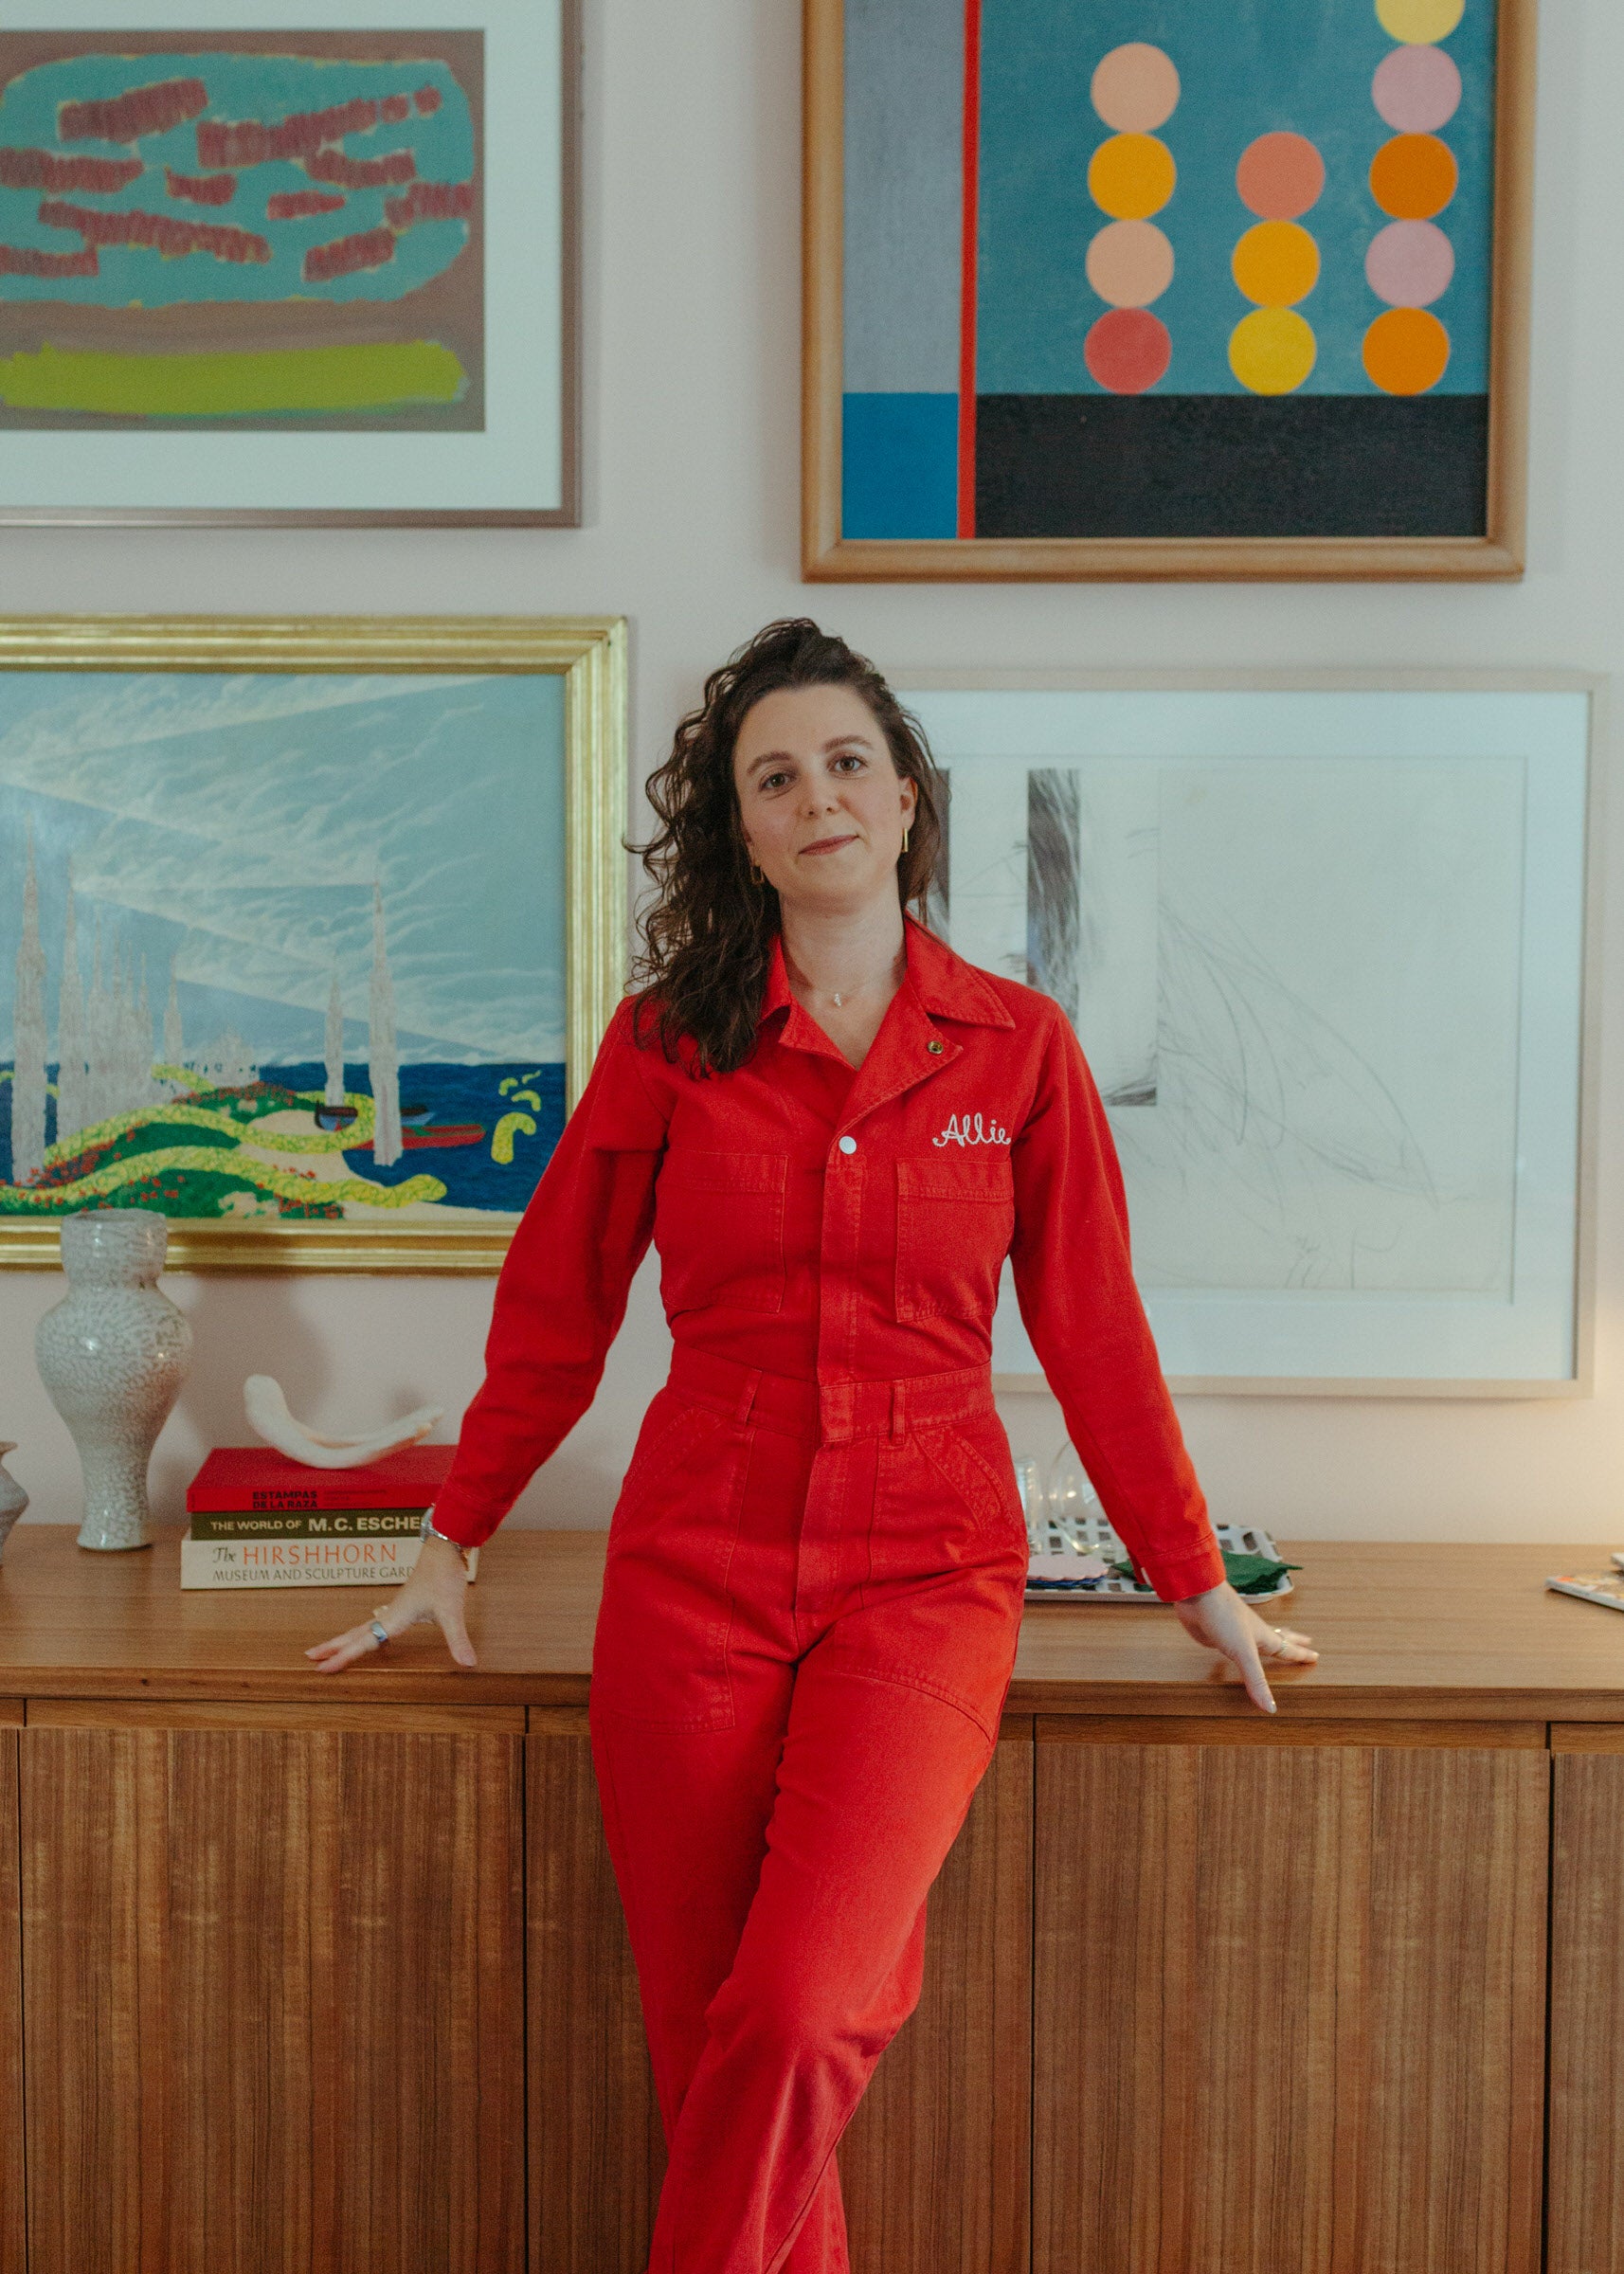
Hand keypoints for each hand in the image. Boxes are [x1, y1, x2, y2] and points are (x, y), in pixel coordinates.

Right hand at [304, 1534, 477, 1672]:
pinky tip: (372, 1629)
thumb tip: (468, 1664)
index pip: (364, 1643)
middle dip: (333, 1646)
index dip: (343, 1658)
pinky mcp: (406, 1602)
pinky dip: (367, 1630)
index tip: (322, 1669)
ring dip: (346, 1638)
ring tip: (330, 1647)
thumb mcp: (451, 1610)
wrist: (444, 1545)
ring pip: (364, 1626)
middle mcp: (391, 1613)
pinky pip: (378, 1621)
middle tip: (310, 1657)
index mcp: (395, 1617)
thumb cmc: (444, 1575)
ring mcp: (397, 1606)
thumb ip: (457, 1638)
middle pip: (355, 1633)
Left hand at [1172, 1581, 1316, 1713]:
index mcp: (1264, 1637)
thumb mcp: (1244, 1652)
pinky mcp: (1218, 1634)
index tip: (1316, 1655)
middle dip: (1293, 1640)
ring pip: (1256, 1640)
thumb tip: (1271, 1708)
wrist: (1198, 1595)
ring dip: (1268, 1642)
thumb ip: (1256, 1680)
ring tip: (1275, 1642)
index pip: (1288, 1648)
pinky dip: (1240, 1648)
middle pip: (1278, 1637)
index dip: (1301, 1654)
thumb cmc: (1225, 1617)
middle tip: (1307, 1639)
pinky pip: (1234, 1645)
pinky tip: (1234, 1647)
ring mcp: (1235, 1633)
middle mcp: (1252, 1633)